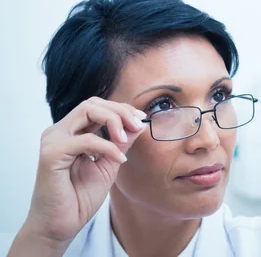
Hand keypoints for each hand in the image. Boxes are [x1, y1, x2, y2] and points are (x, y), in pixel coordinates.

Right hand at [9, 97, 146, 254]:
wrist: (62, 225)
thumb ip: (121, 142)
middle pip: (92, 104)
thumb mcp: (109, 164)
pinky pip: (86, 139)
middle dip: (119, 110)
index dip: (120, 109)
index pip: (96, 107)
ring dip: (113, 120)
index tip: (141, 118)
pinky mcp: (51, 155)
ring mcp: (53, 141)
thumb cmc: (80, 197)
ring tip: (126, 139)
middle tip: (137, 124)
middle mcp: (59, 132)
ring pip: (87, 111)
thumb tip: (138, 123)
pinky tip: (119, 158)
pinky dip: (107, 146)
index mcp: (71, 133)